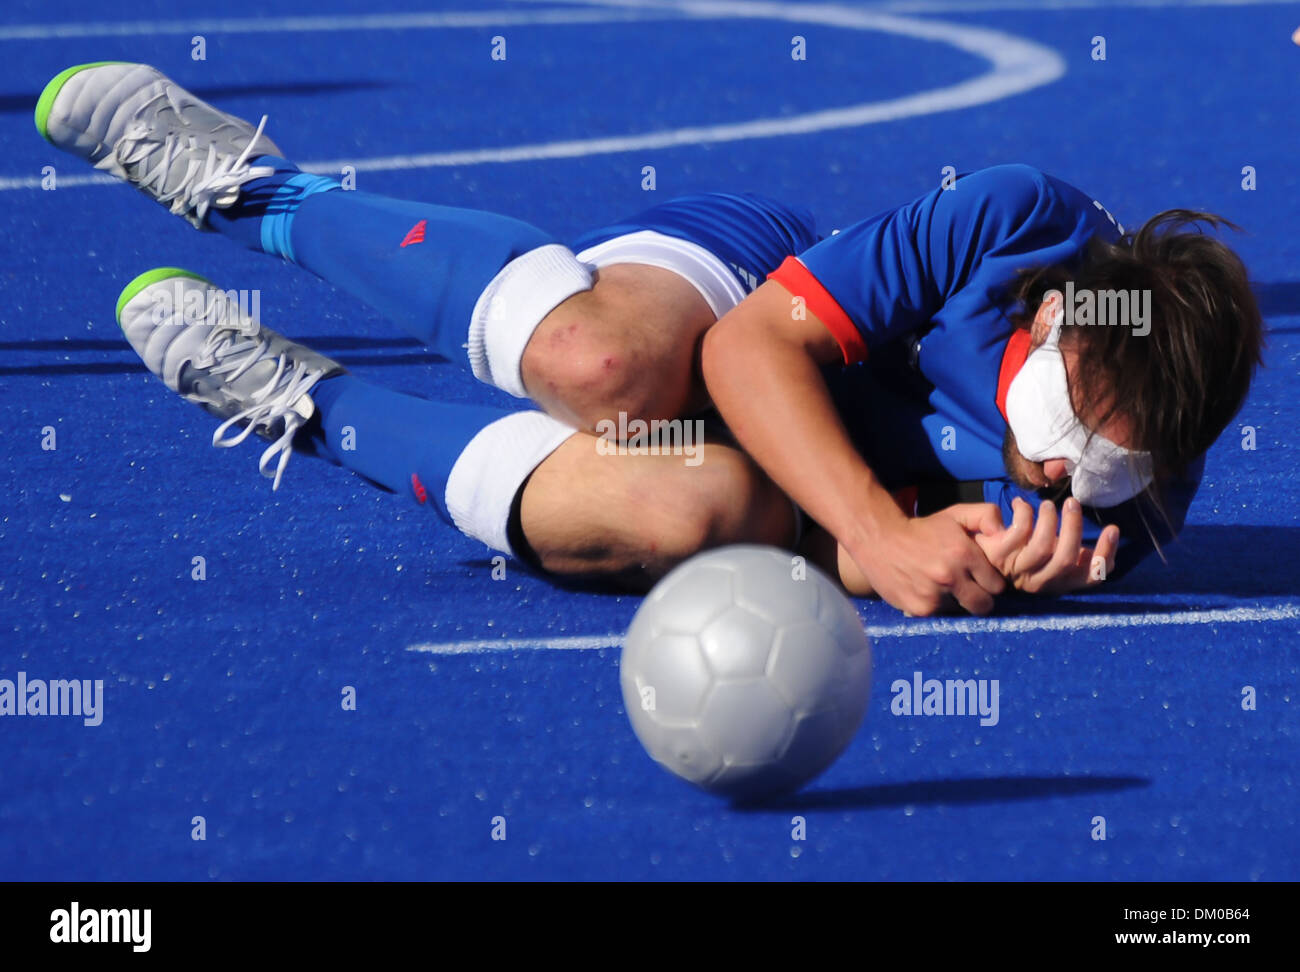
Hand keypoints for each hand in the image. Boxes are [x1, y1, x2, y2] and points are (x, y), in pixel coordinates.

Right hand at [849, 503, 1005, 616]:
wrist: (879, 538)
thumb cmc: (922, 528)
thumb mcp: (955, 514)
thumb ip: (986, 515)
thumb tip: (1004, 532)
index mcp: (963, 553)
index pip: (997, 585)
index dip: (990, 582)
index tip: (981, 578)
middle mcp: (950, 577)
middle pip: (984, 605)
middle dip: (980, 598)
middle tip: (968, 589)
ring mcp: (933, 596)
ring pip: (961, 611)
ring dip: (956, 603)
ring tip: (942, 588)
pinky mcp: (918, 609)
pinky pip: (938, 616)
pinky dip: (935, 606)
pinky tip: (925, 591)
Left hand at [974, 496, 1119, 594]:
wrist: (975, 552)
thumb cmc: (1023, 550)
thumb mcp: (1055, 554)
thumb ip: (1077, 550)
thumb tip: (1110, 537)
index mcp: (1059, 583)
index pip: (1091, 578)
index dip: (1105, 554)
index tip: (1112, 528)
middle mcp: (1040, 583)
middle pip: (1065, 559)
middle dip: (1074, 527)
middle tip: (1073, 503)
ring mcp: (1018, 571)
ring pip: (1042, 546)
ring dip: (1049, 519)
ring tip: (1047, 504)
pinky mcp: (999, 557)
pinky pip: (1019, 532)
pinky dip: (1024, 512)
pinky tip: (1019, 503)